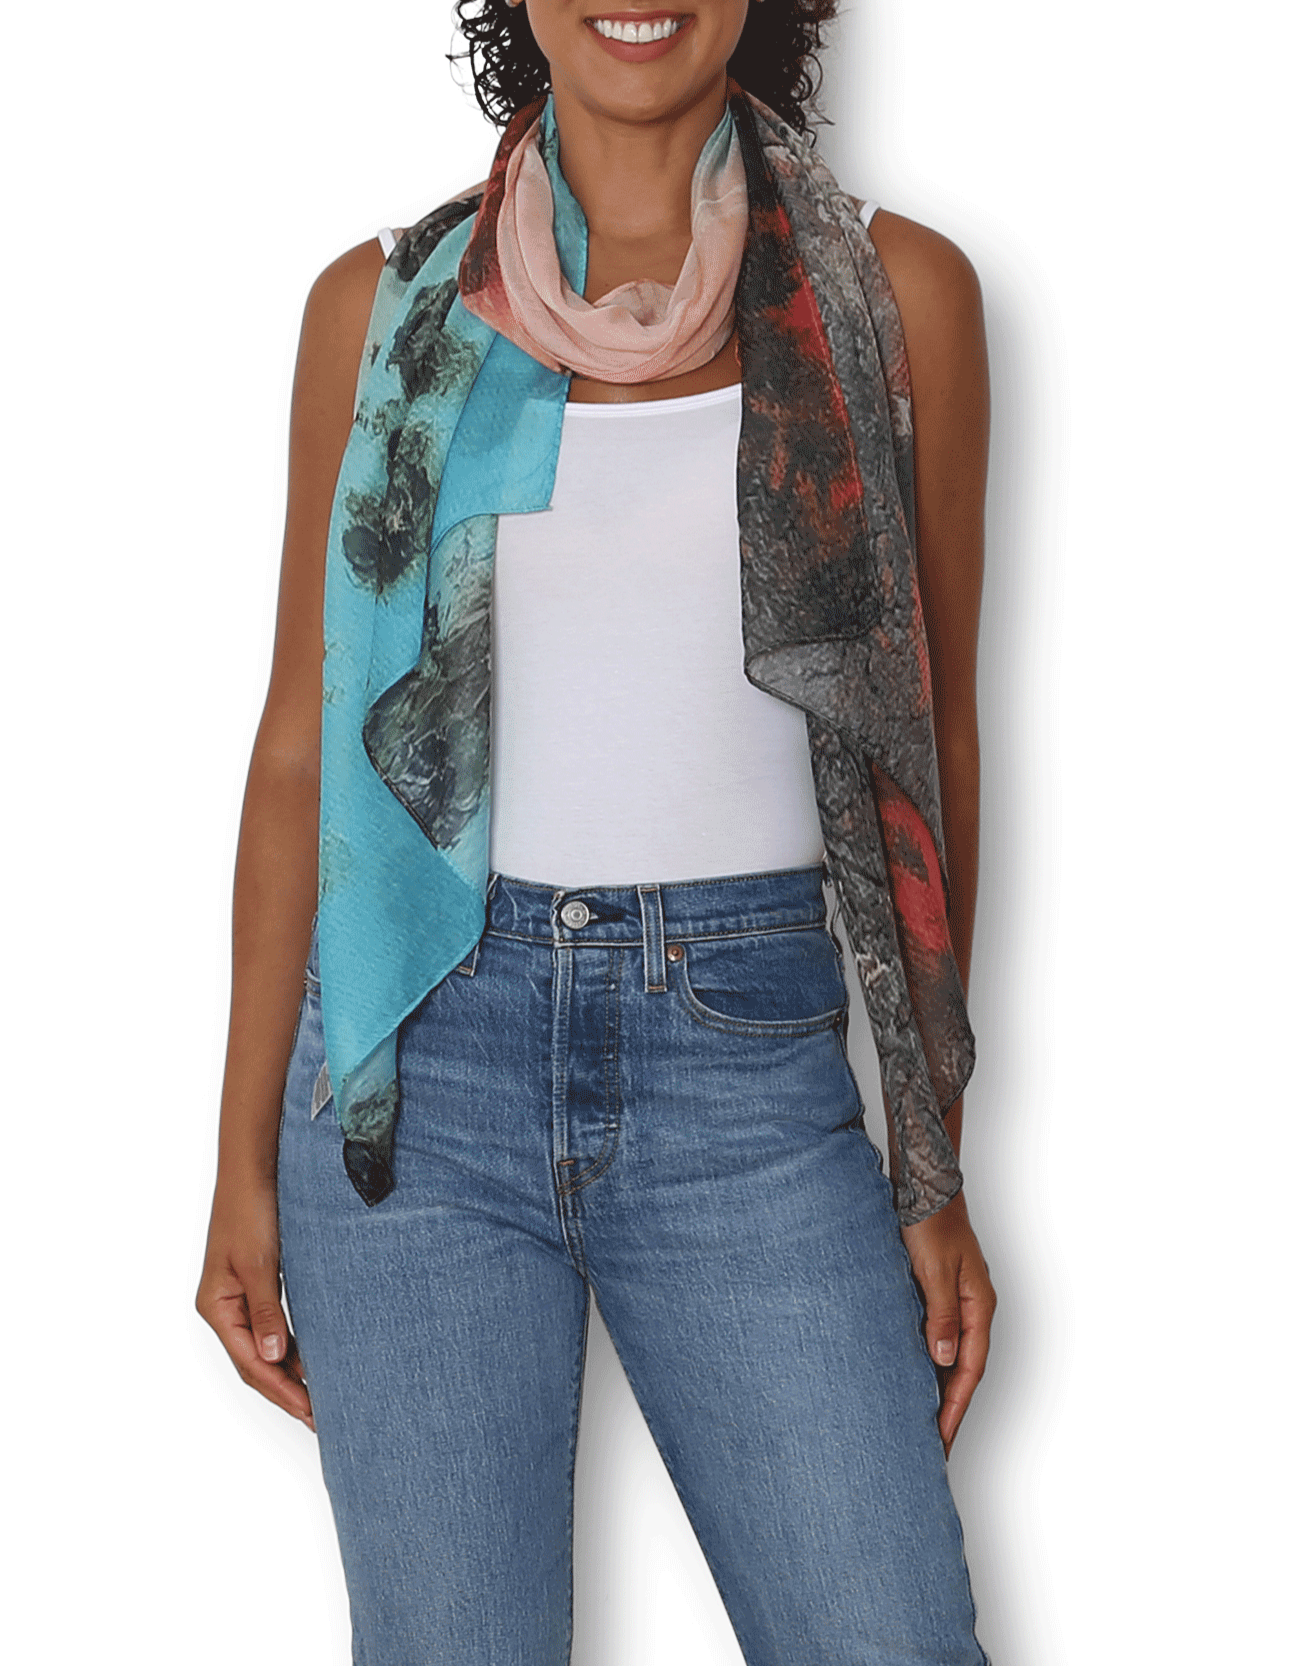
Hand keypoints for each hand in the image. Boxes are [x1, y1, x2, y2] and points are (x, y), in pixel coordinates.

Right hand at [195, 1174, 314, 1431]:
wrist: (253, 1168)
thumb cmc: (251, 1209)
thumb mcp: (260, 1263)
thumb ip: (267, 1312)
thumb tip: (275, 1358)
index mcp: (218, 1307)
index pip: (251, 1364)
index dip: (282, 1391)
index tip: (311, 1412)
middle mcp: (226, 1306)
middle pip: (255, 1362)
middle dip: (286, 1391)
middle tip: (320, 1418)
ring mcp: (240, 1295)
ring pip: (265, 1347)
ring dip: (291, 1372)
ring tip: (320, 1398)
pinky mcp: (258, 1281)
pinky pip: (274, 1325)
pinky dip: (292, 1345)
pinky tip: (313, 1358)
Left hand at [899, 1188, 994, 1457]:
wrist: (924, 1183)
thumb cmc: (931, 1220)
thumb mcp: (935, 1270)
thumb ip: (942, 1314)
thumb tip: (945, 1359)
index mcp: (978, 1307)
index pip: (968, 1372)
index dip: (954, 1410)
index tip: (941, 1443)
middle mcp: (971, 1308)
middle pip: (961, 1370)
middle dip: (948, 1410)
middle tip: (929, 1447)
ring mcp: (955, 1301)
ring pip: (947, 1356)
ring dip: (935, 1388)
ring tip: (917, 1423)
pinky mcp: (935, 1292)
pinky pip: (934, 1337)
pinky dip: (924, 1361)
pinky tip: (907, 1375)